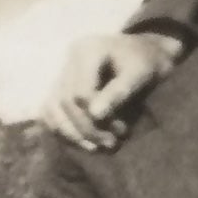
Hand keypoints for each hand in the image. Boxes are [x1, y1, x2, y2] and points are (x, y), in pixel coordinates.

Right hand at [41, 31, 183, 150]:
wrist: (146, 51)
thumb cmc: (147, 60)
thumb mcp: (141, 73)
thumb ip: (119, 92)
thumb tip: (95, 115)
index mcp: (87, 50)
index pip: (80, 93)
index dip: (96, 117)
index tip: (120, 130)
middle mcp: (69, 60)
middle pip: (65, 103)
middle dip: (86, 128)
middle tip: (111, 143)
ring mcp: (62, 72)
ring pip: (52, 108)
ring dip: (71, 133)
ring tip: (95, 148)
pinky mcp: (61, 86)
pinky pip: (50, 111)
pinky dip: (62, 128)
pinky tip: (81, 142)